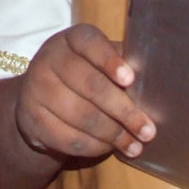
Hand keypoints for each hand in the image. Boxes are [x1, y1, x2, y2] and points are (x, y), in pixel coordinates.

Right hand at [14, 23, 154, 161]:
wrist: (39, 98)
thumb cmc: (84, 75)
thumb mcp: (100, 61)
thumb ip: (124, 65)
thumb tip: (157, 79)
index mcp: (72, 39)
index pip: (90, 43)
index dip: (109, 60)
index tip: (130, 79)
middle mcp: (49, 59)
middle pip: (90, 85)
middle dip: (124, 110)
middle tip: (148, 130)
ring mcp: (36, 88)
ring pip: (82, 116)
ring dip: (113, 134)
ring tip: (136, 145)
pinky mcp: (31, 118)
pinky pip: (69, 137)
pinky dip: (95, 146)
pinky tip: (110, 148)